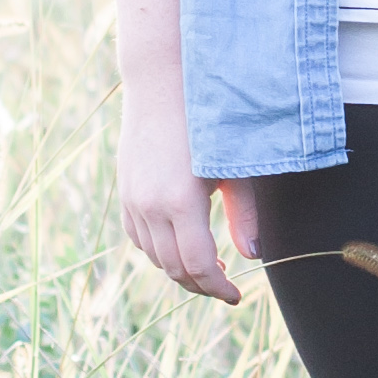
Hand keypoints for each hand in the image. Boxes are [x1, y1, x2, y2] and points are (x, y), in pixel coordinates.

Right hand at [113, 0, 257, 299]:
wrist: (162, 82)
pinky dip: (159, 250)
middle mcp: (150, 206)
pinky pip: (138, 237)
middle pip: (174, 269)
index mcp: (180, 202)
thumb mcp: (235, 167)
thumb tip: (253, 255)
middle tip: (226, 285)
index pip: (198, 266)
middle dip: (201, 284)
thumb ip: (244, 214)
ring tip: (209, 265)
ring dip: (180, 269)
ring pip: (153, 256)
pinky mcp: (124, 190)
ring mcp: (132, 199)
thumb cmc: (209, 120)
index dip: (218, 288)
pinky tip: (180, 244)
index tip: (237, 295)